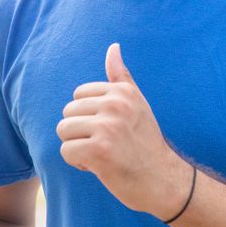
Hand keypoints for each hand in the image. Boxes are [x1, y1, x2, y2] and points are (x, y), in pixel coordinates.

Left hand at [56, 43, 191, 218]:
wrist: (162, 179)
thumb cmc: (145, 143)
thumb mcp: (137, 104)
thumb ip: (121, 77)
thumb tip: (113, 46)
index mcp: (123, 91)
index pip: (79, 95)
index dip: (88, 116)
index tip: (110, 129)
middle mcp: (116, 104)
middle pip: (67, 113)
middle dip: (80, 132)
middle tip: (106, 144)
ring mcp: (107, 127)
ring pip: (64, 131)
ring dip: (77, 147)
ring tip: (101, 154)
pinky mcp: (99, 150)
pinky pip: (66, 151)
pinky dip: (77, 163)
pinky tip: (98, 166)